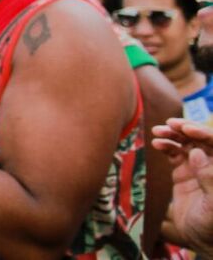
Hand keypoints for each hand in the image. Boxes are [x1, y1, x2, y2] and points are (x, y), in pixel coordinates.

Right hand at [152, 118, 212, 252]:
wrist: (200, 240)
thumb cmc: (212, 225)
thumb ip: (209, 179)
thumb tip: (197, 153)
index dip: (204, 133)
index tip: (187, 129)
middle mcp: (212, 165)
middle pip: (201, 140)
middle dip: (187, 129)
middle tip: (171, 124)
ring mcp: (198, 167)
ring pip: (186, 143)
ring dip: (173, 135)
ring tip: (159, 131)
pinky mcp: (183, 172)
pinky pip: (174, 153)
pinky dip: (166, 146)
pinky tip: (157, 143)